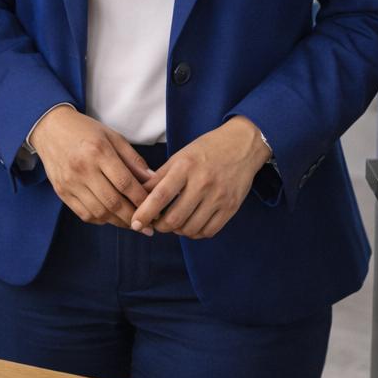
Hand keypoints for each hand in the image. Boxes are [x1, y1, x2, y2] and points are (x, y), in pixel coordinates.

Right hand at [29, 106, 152, 227]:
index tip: (155, 208)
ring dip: (119, 222)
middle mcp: (82, 169)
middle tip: (147, 225)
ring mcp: (70, 182)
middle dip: (134, 217)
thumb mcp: (112, 136)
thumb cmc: (85, 130)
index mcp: (98, 151)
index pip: (125, 183)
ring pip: (99, 212)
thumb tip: (153, 180)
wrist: (50, 128)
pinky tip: (111, 218)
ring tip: (132, 223)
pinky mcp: (61, 191)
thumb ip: (133, 159)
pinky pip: (84, 214)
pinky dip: (101, 220)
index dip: (142, 199)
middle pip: (113, 202)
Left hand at [131, 117, 270, 239]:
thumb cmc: (206, 150)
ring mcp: (219, 197)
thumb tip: (139, 194)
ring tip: (173, 222)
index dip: (145, 213)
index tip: (135, 223)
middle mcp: (203, 183)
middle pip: (174, 218)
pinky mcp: (231, 207)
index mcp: (185, 167)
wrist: (242, 145)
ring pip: (190, 228)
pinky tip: (190, 224)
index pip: (160, 196)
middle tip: (156, 223)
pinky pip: (208, 231)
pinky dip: (195, 233)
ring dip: (177, 231)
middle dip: (160, 226)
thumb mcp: (180, 156)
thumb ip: (160, 176)